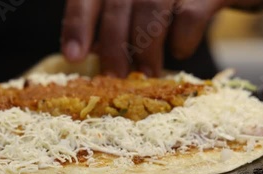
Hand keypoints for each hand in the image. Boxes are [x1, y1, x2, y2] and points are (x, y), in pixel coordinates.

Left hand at [61, 0, 262, 76]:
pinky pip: (189, 14)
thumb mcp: (136, 11)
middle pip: (117, 4)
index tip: (73, 57)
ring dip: (145, 49)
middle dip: (112, 46)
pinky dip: (181, 40)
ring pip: (150, 8)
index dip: (77, 25)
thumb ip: (115, 22)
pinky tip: (180, 51)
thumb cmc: (172, 7)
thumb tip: (90, 52)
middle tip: (113, 78)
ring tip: (145, 76)